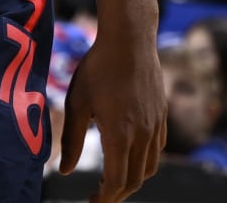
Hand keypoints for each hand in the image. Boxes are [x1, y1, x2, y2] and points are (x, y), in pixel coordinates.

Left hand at [59, 30, 165, 202]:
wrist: (130, 41)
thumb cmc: (97, 68)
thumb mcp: (76, 102)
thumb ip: (70, 139)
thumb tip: (65, 170)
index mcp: (120, 134)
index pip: (117, 181)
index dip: (104, 197)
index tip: (92, 202)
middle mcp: (143, 135)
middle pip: (135, 180)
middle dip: (117, 194)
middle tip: (99, 197)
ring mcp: (156, 126)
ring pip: (149, 168)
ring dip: (132, 181)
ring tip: (113, 182)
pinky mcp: (162, 117)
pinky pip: (157, 151)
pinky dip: (144, 163)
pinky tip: (129, 157)